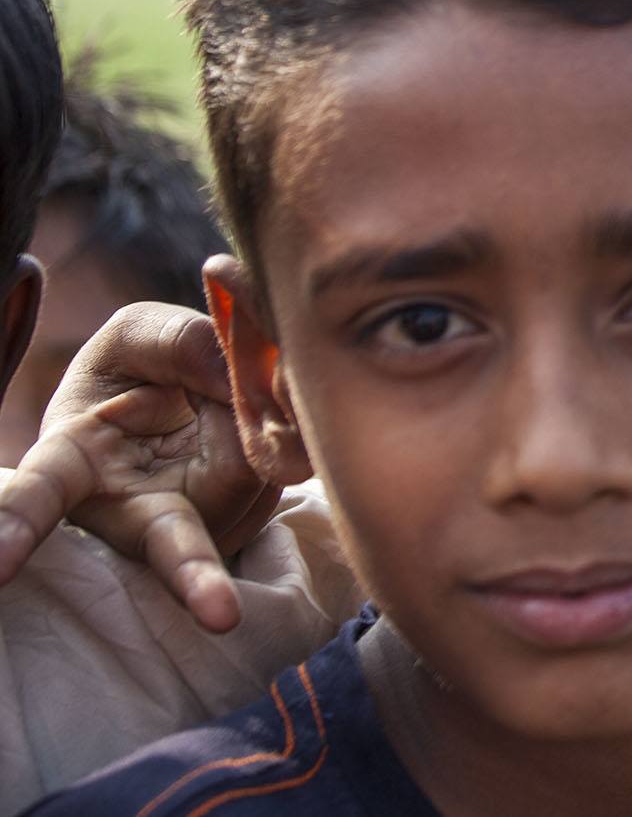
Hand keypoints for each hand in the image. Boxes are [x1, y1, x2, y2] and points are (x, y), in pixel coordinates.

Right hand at [0, 300, 280, 629]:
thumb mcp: (143, 336)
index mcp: (73, 462)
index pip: (41, 495)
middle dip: (195, 578)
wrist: (182, 398)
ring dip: (256, 425)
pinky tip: (256, 424)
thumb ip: (181, 342)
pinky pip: (282, 471)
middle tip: (222, 617)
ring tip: (224, 398)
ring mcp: (193, 526)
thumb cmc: (139, 370)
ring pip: (250, 478)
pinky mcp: (242, 523)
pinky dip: (283, 434)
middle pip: (169, 548)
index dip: (16, 527)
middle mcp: (131, 514)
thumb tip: (236, 377)